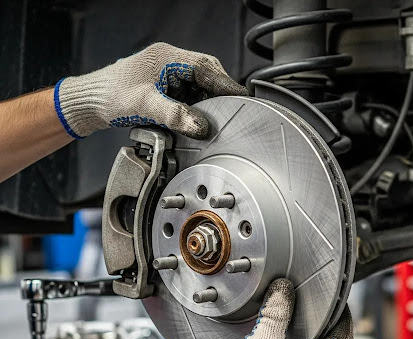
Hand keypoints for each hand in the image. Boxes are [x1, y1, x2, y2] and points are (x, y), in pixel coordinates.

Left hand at [54, 42, 246, 139]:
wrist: (91, 102)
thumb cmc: (111, 96)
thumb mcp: (145, 105)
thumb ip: (175, 115)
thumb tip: (201, 126)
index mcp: (167, 57)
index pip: (207, 67)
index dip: (226, 83)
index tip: (242, 97)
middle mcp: (169, 62)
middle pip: (206, 74)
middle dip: (218, 92)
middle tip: (230, 110)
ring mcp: (167, 74)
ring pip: (198, 85)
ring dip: (206, 101)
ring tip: (212, 118)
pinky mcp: (164, 86)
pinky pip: (188, 94)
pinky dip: (195, 106)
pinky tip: (195, 118)